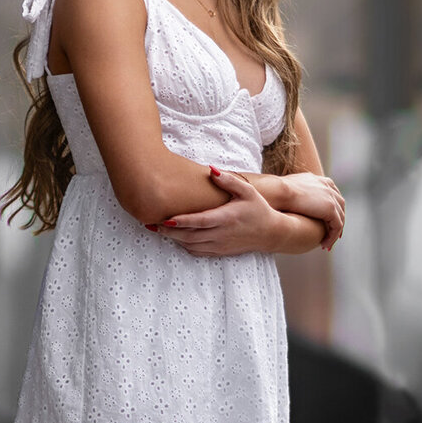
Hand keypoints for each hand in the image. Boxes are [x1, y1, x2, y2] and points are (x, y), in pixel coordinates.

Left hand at [153, 170, 286, 255]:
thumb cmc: (258, 208)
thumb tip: (210, 170)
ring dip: (173, 239)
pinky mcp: (219, 252)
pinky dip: (183, 245)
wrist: (271, 233)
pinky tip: (175, 237)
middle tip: (150, 224)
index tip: (165, 219)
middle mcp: (222, 234)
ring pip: (190, 246)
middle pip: (189, 236)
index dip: (181, 222)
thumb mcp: (247, 191)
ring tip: (157, 229)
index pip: (200, 222)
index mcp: (227, 218)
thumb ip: (229, 180)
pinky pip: (197, 252)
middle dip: (168, 232)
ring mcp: (220, 246)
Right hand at [281, 171, 344, 250]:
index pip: (333, 195)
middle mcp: (329, 187)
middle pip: (340, 206)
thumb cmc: (278, 191)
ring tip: (327, 243)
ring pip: (340, 218)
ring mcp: (331, 198)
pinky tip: (324, 244)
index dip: (332, 209)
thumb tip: (290, 198)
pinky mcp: (330, 210)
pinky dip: (332, 237)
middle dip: (338, 220)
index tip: (328, 221)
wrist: (278, 191)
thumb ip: (297, 192)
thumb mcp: (291, 188)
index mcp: (321, 181)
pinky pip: (336, 227)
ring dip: (335, 232)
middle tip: (333, 234)